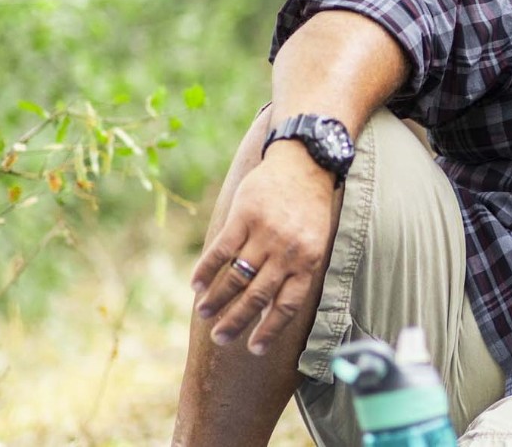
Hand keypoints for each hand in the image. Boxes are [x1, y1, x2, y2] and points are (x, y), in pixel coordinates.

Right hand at [189, 143, 336, 354]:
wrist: (305, 163)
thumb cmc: (309, 207)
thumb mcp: (315, 240)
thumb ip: (297, 270)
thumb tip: (272, 309)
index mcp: (308, 261)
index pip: (287, 305)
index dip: (269, 330)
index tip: (253, 350)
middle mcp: (287, 252)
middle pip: (257, 297)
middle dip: (236, 321)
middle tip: (220, 338)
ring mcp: (265, 234)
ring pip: (236, 277)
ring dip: (216, 299)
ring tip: (204, 313)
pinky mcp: (244, 217)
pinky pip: (220, 251)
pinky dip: (206, 270)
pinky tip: (196, 284)